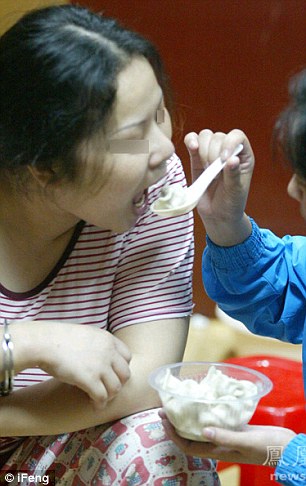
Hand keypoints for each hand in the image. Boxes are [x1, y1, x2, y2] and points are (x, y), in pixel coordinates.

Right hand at [35, 322, 130, 405]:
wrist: (45, 342)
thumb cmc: (59, 338)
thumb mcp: (86, 334)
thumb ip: (98, 345)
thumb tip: (101, 357)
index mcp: (108, 339)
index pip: (127, 357)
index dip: (121, 368)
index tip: (113, 374)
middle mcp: (108, 352)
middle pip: (125, 374)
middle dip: (118, 384)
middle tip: (108, 390)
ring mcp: (100, 366)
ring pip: (116, 388)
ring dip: (109, 396)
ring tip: (100, 399)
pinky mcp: (90, 380)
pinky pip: (102, 397)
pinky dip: (99, 403)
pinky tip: (94, 404)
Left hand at [159, 411, 295, 464]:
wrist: (286, 447)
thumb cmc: (267, 447)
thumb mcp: (246, 441)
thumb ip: (225, 436)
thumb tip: (202, 430)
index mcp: (218, 451)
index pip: (187, 445)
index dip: (172, 434)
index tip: (163, 419)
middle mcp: (218, 444)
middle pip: (190, 435)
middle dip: (176, 423)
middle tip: (166, 407)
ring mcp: (226, 435)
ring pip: (201, 427)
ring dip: (189, 416)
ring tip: (181, 402)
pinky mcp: (234, 427)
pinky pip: (215, 420)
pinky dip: (207, 412)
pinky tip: (205, 400)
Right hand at [184, 129, 254, 244]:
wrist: (217, 215)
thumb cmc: (231, 203)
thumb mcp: (236, 192)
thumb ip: (233, 175)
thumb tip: (232, 159)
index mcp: (243, 156)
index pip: (237, 136)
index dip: (228, 143)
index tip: (222, 160)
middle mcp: (228, 151)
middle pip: (218, 136)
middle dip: (213, 152)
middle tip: (213, 171)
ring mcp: (212, 153)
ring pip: (205, 136)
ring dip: (203, 150)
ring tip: (205, 168)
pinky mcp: (197, 158)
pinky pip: (192, 140)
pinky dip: (190, 141)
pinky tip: (192, 148)